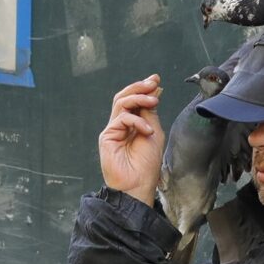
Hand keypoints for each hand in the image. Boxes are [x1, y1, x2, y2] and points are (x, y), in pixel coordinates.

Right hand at [100, 74, 163, 204]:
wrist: (137, 184)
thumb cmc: (146, 164)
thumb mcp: (154, 132)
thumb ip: (150, 113)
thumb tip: (154, 91)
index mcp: (132, 124)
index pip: (135, 100)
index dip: (144, 88)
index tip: (156, 79)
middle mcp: (120, 125)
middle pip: (124, 97)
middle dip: (139, 87)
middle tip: (152, 82)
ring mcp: (112, 130)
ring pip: (120, 103)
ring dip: (138, 97)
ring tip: (153, 100)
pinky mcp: (107, 136)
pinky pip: (121, 119)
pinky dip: (136, 120)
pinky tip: (147, 129)